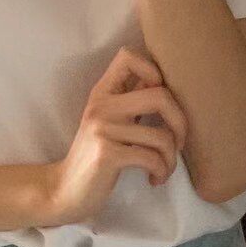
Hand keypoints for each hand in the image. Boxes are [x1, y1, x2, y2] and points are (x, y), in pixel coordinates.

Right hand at [41, 46, 188, 225]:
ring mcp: (102, 129)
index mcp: (101, 93)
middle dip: (181, 122)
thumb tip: (161, 82)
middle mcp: (101, 106)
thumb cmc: (94, 158)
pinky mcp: (107, 154)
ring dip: (172, 158)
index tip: (160, 103)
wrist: (64, 191)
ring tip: (164, 169)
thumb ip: (130, 101)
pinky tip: (155, 178)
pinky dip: (161, 171)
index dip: (154, 71)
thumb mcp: (108, 122)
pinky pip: (152, 158)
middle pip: (161, 95)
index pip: (128, 56)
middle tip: (178, 143)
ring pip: (162, 135)